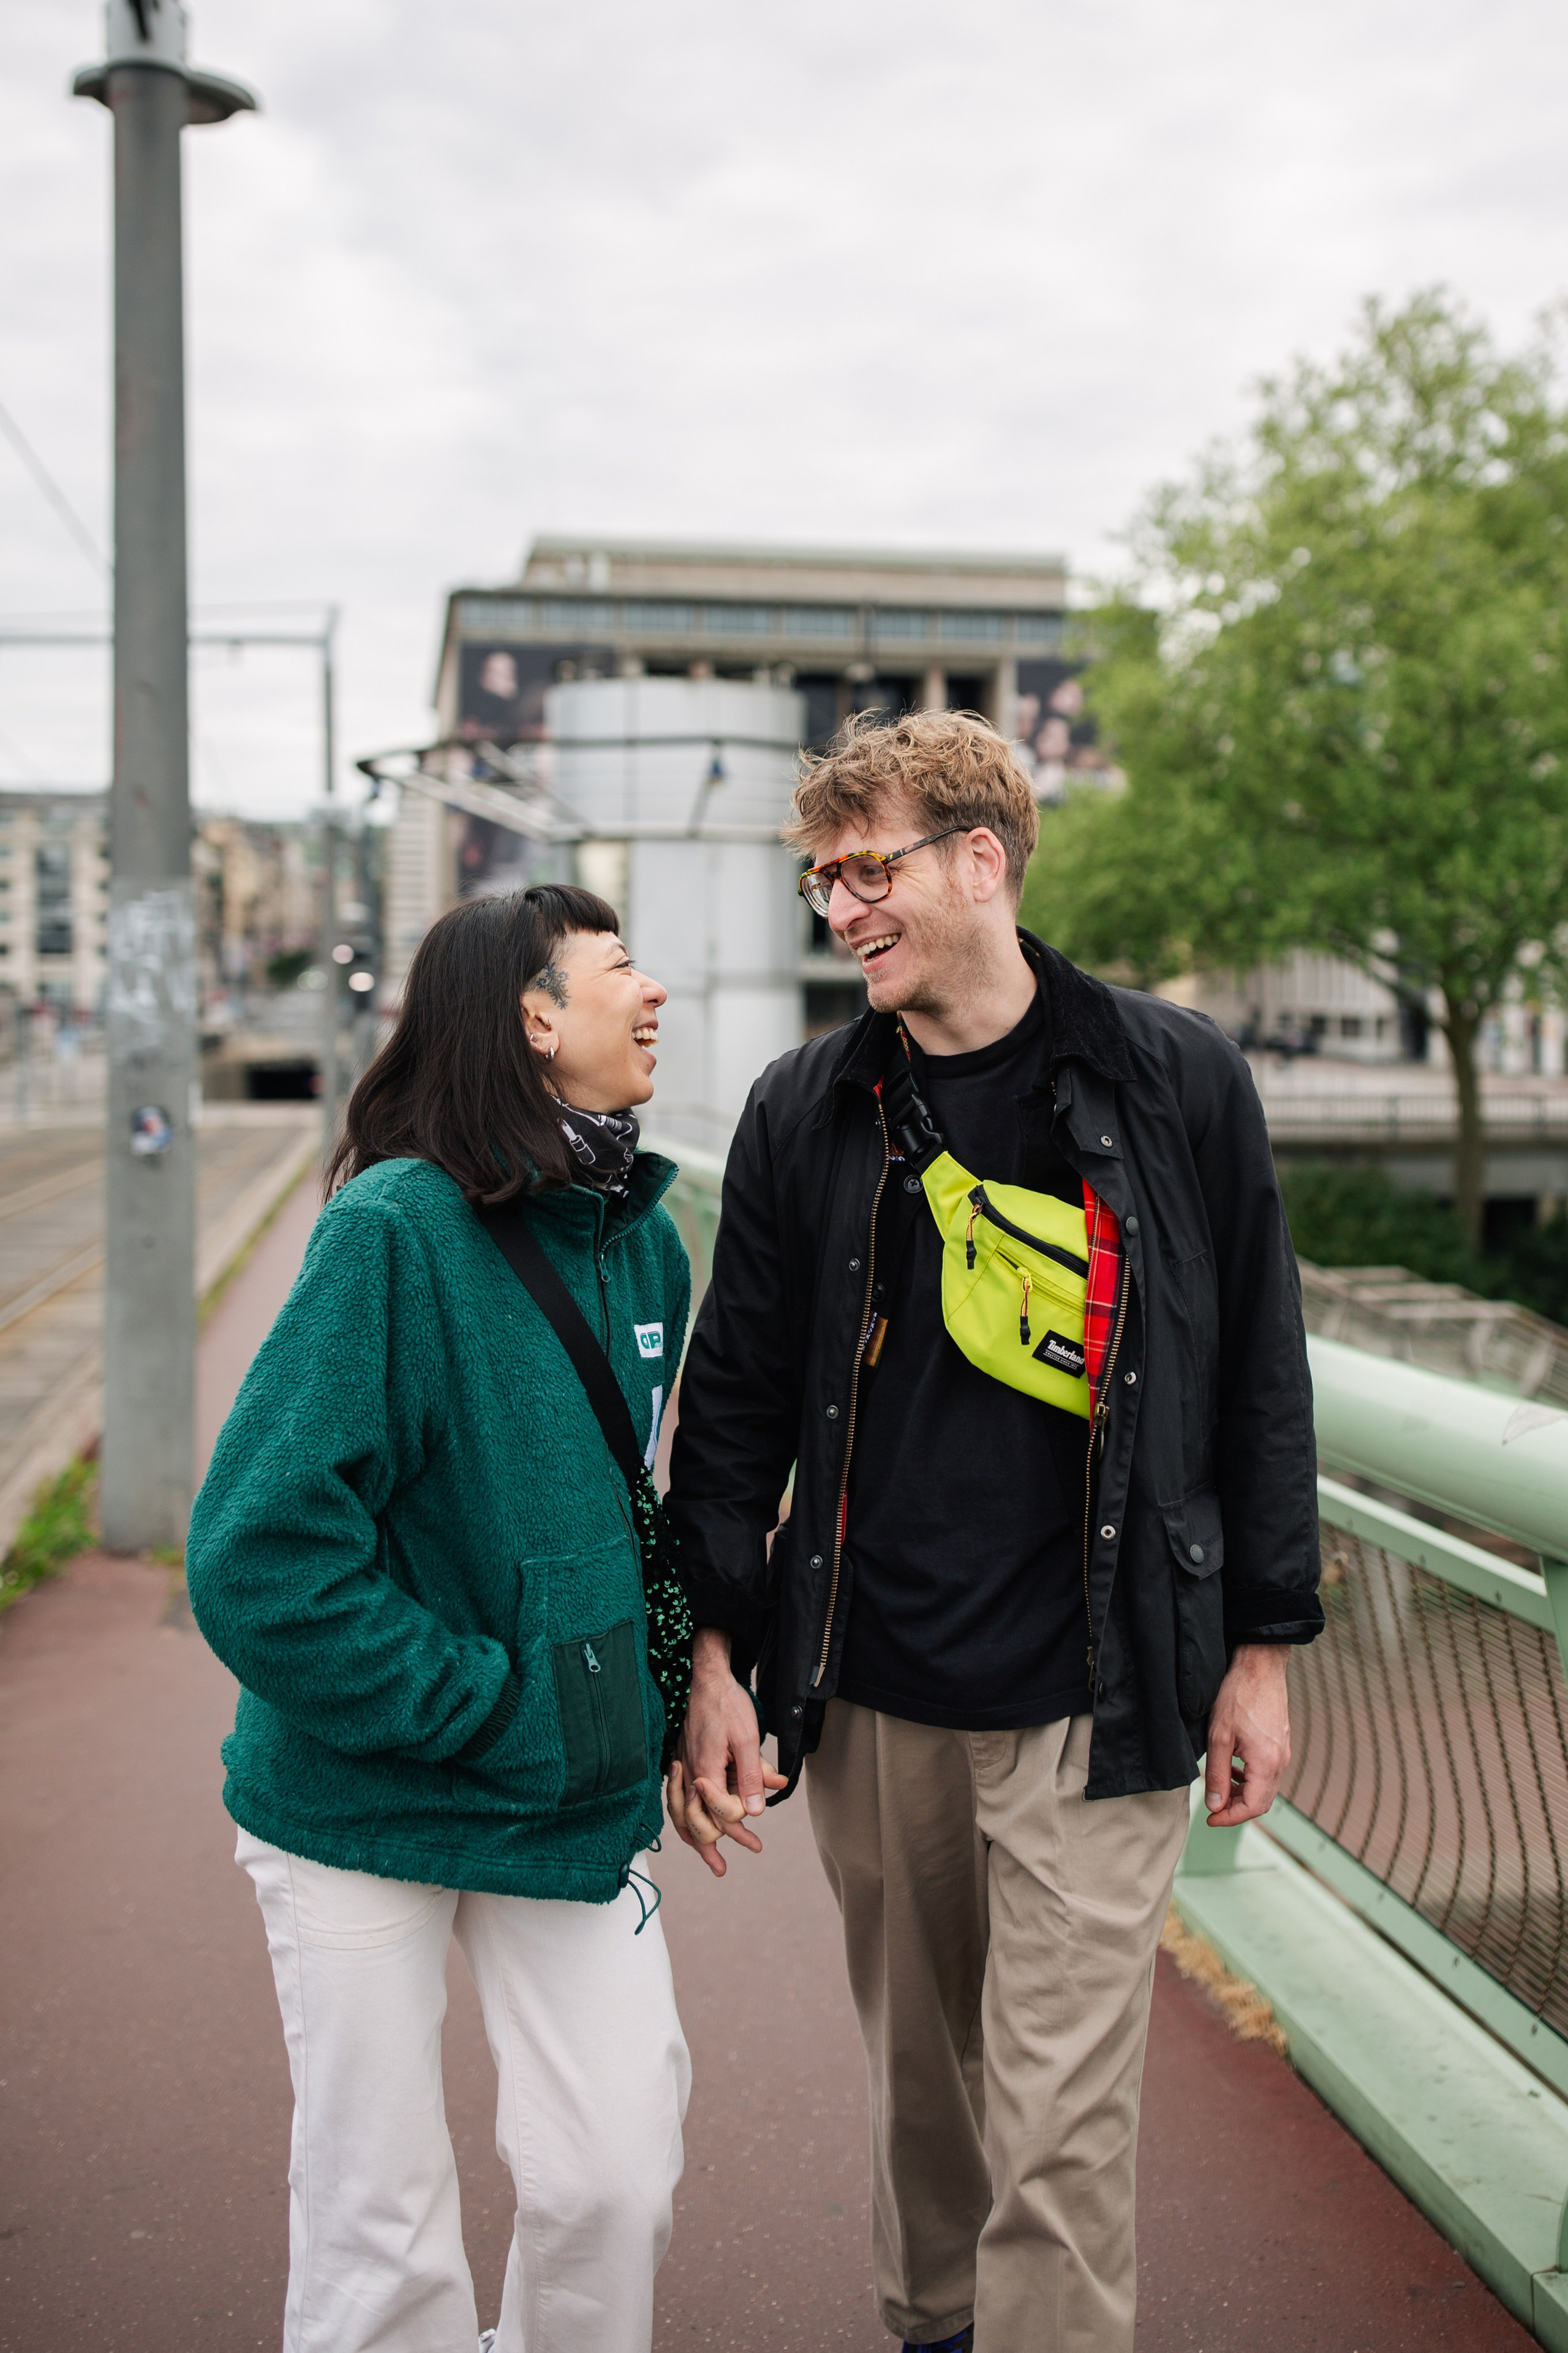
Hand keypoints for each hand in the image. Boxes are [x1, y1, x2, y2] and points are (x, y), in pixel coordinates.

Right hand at [667, 1627, 786, 1877]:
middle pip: (694, 1821)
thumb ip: (752, 1775)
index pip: (717, 1813)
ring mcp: (683, 1767)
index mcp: (704, 1769)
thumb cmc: (728, 1705)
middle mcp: (688, 1772)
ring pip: (683, 1812)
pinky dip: (687, 1818)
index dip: (736, 1825)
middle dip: (709, 1847)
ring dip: (696, 1837)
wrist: (706, 1678)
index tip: (753, 1836)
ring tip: (708, 1859)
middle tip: (722, 1870)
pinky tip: (696, 1825)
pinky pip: (681, 1799)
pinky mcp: (684, 1761)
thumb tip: (755, 1811)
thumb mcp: (748, 1739)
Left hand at [1204, 1643, 1290, 1826]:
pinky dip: (1249, 1778)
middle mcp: (1280, 1762)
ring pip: (1265, 1788)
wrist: (1259, 1665)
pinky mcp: (1280, 1743)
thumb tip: (1215, 1805)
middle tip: (1212, 1807)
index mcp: (1267, 1764)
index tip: (1210, 1819)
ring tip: (1219, 1786)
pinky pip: (1267, 1772)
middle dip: (1236, 1809)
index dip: (1230, 1819)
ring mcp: (1283, 1752)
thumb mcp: (1219, 1736)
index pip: (1253, 1807)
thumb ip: (1218, 1774)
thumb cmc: (1238, 1695)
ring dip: (1242, 1793)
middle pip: (1261, 1802)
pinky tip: (1232, 1767)